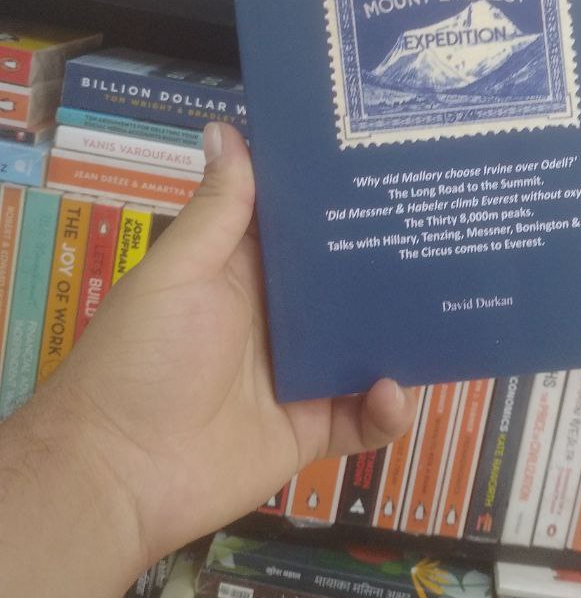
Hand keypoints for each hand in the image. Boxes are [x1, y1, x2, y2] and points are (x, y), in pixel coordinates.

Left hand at [43, 121, 416, 568]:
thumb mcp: (178, 273)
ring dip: (404, 335)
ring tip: (447, 312)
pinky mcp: (312, 430)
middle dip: (392, 264)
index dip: (342, 199)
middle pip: (347, 286)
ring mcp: (299, 376)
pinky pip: (364, 419)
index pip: (304, 227)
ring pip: (367, 348)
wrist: (117, 472)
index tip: (391, 164)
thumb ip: (218, 211)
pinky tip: (396, 392)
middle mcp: (278, 320)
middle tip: (444, 233)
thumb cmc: (143, 358)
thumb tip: (227, 125)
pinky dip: (388, 409)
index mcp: (244, 273)